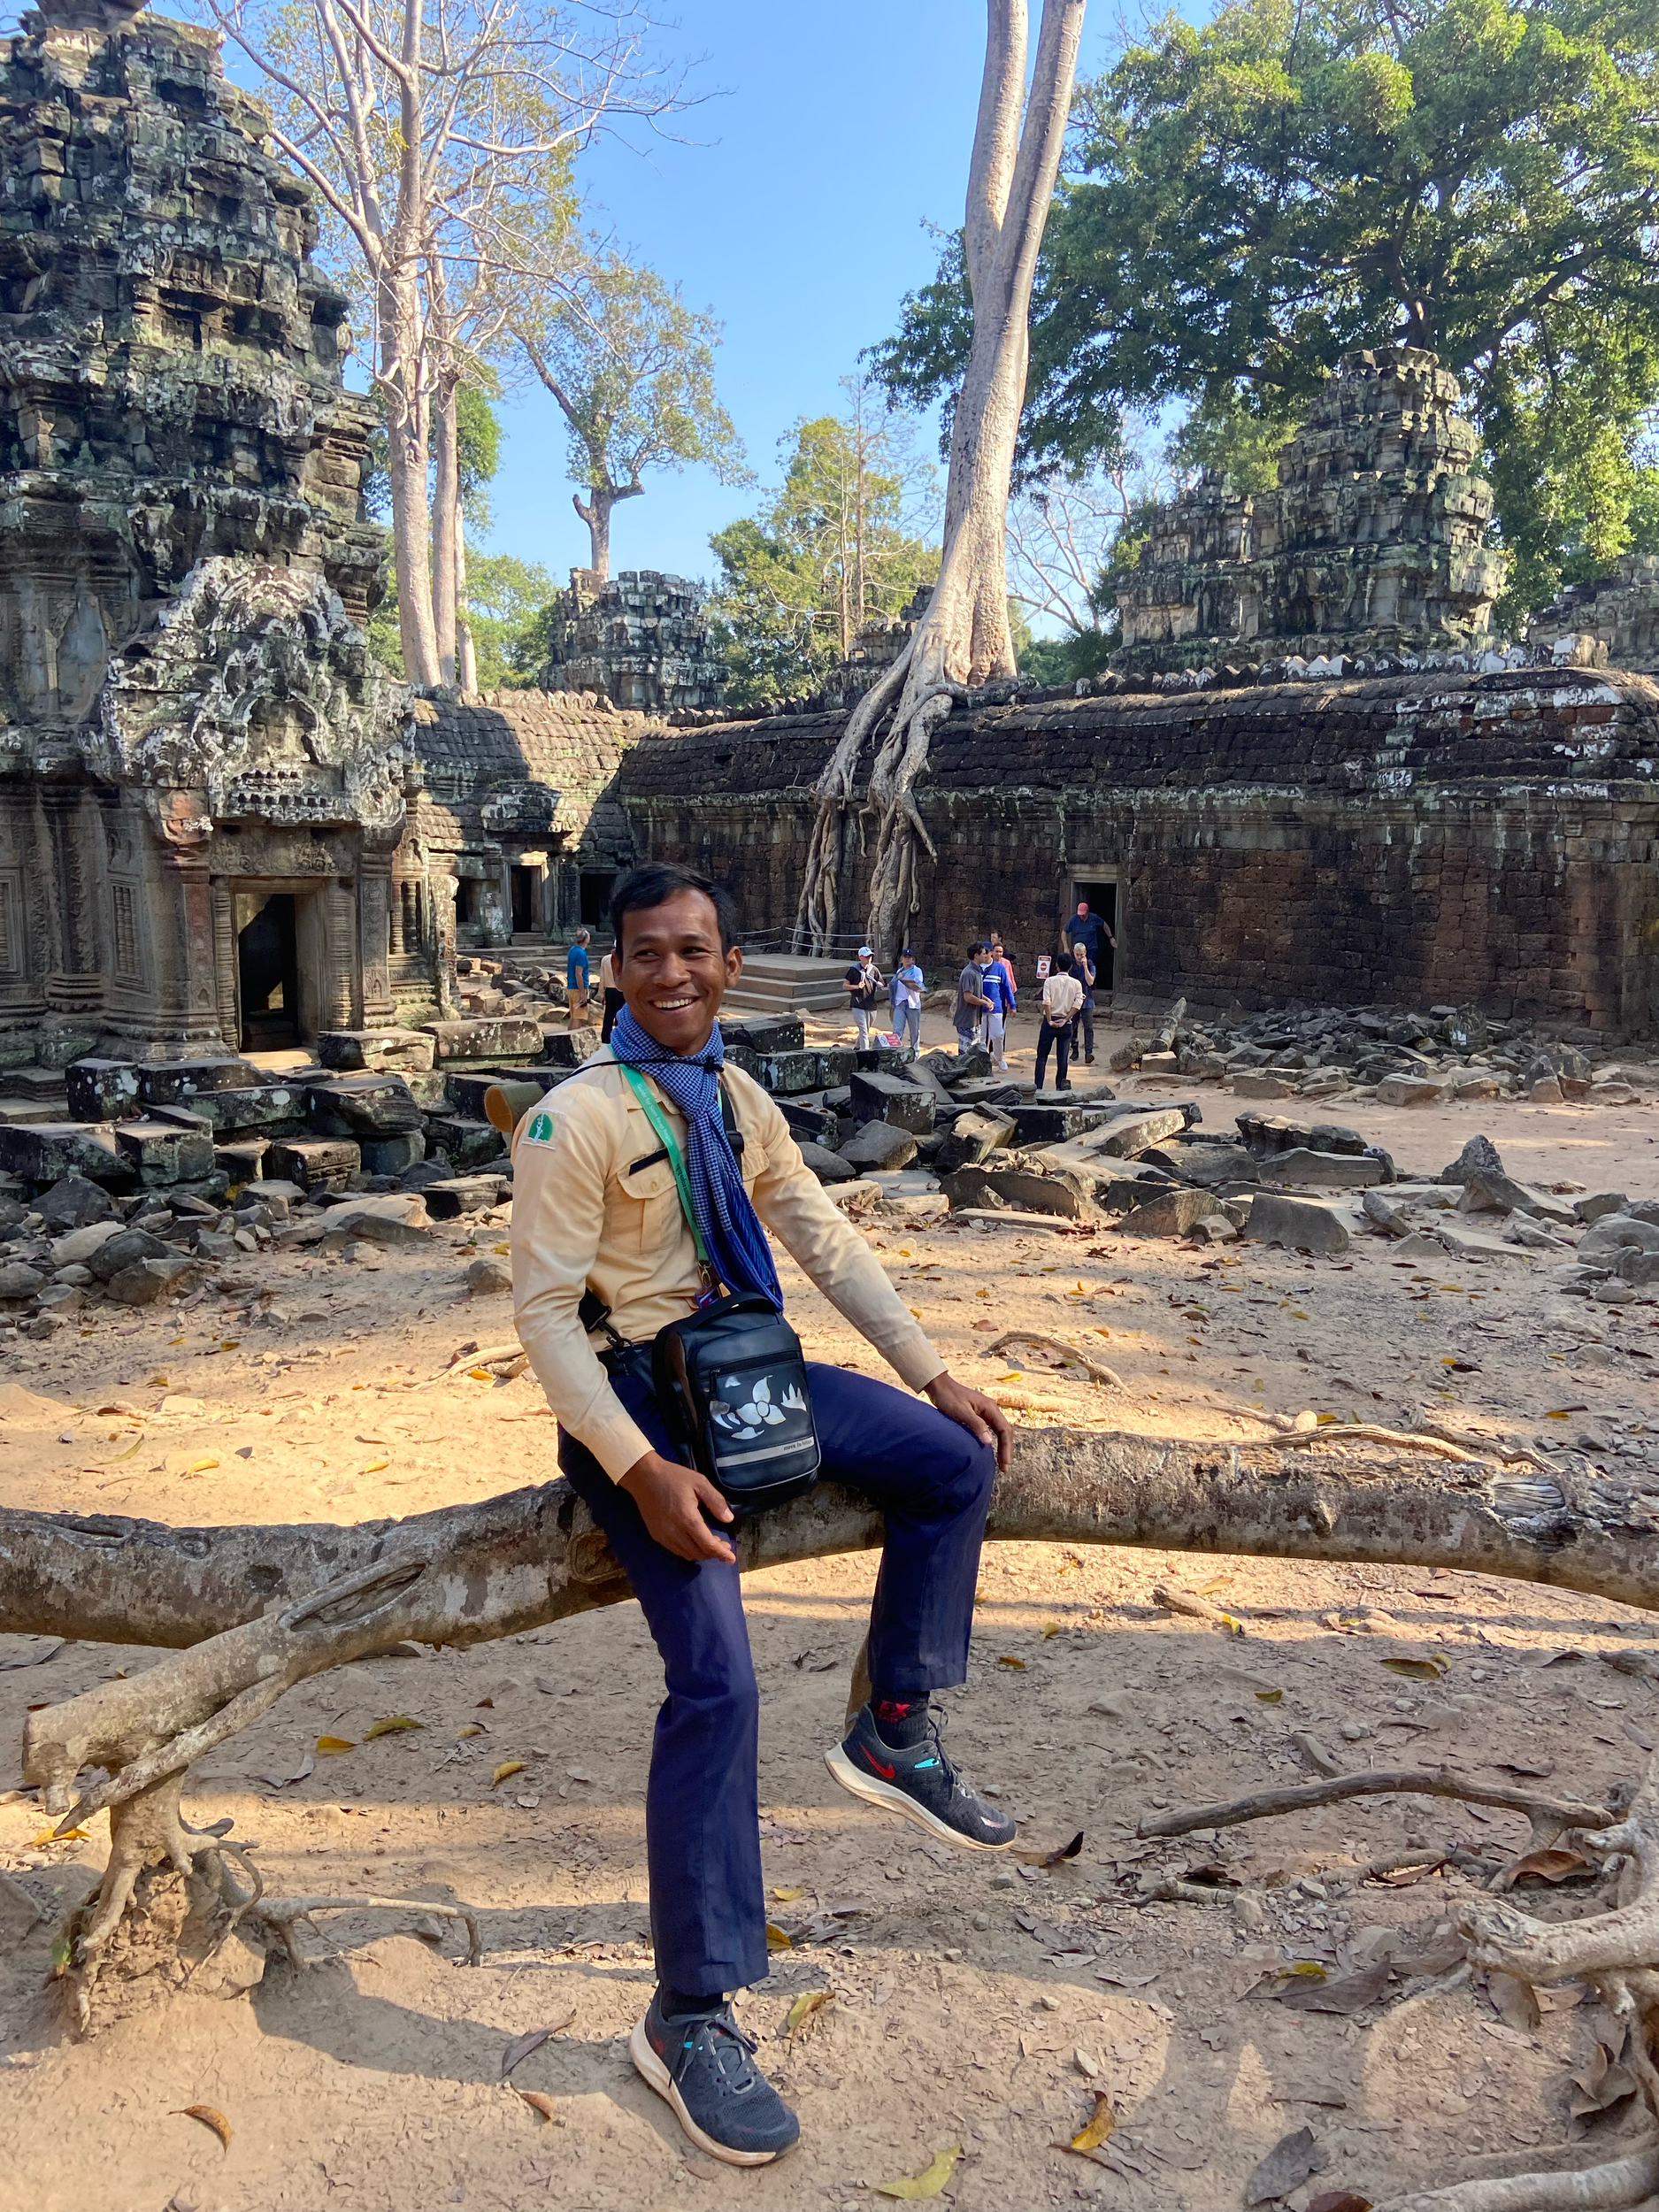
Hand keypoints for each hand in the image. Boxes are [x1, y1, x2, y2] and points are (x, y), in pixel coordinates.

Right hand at [619, 1449, 736, 1562]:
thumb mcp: (699, 1482)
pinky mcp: (656, 1536)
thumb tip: (728, 1519)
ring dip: (701, 1553)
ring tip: (710, 1543)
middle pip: (698, 1553)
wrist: (643, 1477)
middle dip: (713, 1553)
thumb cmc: (673, 1477)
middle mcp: (674, 1532)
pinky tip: (693, 1541)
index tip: (731, 1558)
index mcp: (687, 1518)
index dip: (721, 1553)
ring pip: (687, 1554)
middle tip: (723, 1545)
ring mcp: (663, 1536)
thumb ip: (715, 1501)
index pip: (707, 1544)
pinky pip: (675, 1550)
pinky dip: (688, 1550)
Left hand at [925, 1371, 1010, 1472]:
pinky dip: (993, 1441)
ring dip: (1001, 1446)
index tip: (1005, 1463)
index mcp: (990, 1407)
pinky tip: (990, 1450)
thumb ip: (976, 1425)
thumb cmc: (949, 1398)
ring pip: (999, 1431)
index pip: (1004, 1430)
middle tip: (1004, 1468)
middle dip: (1006, 1449)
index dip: (1006, 1447)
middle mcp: (991, 1409)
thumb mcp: (961, 1412)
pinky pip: (991, 1429)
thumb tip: (989, 1442)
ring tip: (1000, 1463)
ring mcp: (985, 1412)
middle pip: (1005, 1431)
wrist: (938, 1386)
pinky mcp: (978, 1415)